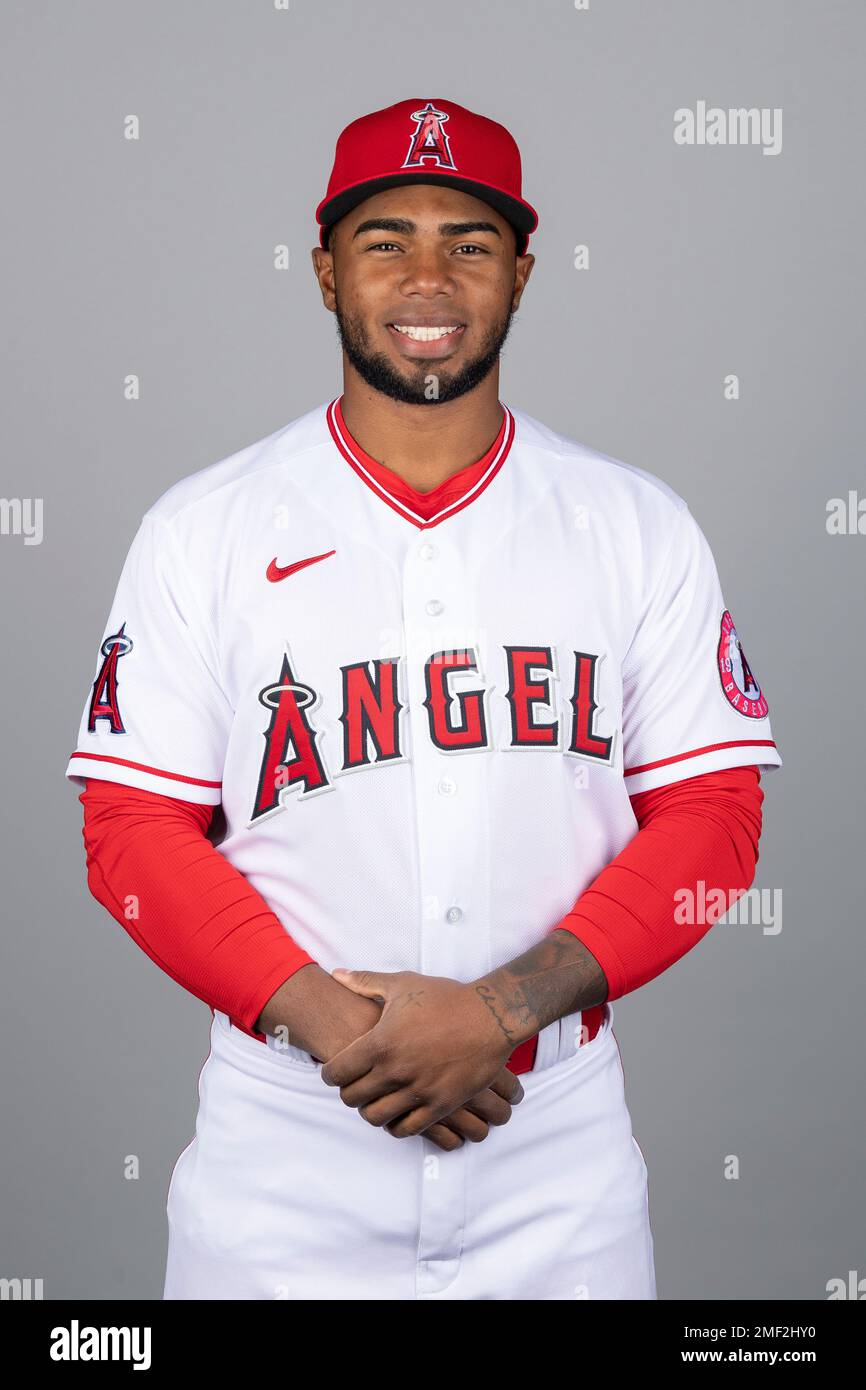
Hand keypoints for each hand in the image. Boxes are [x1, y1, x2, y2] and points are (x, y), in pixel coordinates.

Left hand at [320, 969, 522, 1138]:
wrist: (491, 1016)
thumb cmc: (445, 998)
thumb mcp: (402, 984)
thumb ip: (365, 981)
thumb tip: (337, 974)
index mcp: (381, 1042)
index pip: (336, 1073)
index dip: (330, 1073)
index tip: (336, 1070)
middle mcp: (395, 1070)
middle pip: (351, 1099)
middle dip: (348, 1092)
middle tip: (356, 1084)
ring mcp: (418, 1091)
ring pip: (375, 1118)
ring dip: (370, 1109)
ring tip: (376, 1099)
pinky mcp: (440, 1105)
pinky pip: (407, 1129)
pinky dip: (396, 1125)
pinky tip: (398, 1112)